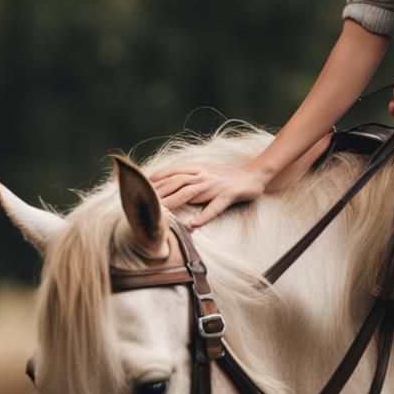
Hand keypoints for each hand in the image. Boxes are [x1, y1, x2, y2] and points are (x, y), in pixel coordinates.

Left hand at [148, 162, 269, 228]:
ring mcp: (216, 185)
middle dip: (159, 192)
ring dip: (175, 202)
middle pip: (177, 182)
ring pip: (191, 193)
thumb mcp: (204, 174)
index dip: (156, 180)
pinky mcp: (229, 195)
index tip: (140, 188)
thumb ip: (187, 179)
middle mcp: (204, 176)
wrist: (253, 176)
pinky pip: (215, 206)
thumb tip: (167, 188)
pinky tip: (194, 224)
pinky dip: (204, 215)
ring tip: (162, 214)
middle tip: (143, 203)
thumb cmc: (225, 178)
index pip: (172, 173)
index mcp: (197, 169)